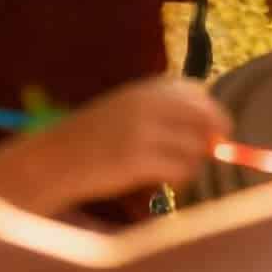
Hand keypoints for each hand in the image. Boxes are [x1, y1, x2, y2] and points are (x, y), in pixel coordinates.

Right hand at [39, 78, 226, 200]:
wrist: (56, 158)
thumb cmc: (96, 137)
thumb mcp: (131, 110)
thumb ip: (169, 114)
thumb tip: (216, 133)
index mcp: (150, 87)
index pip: (200, 94)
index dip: (212, 116)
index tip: (213, 134)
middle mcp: (150, 102)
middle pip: (207, 119)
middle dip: (211, 140)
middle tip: (201, 157)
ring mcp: (144, 130)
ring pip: (197, 147)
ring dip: (194, 163)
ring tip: (175, 173)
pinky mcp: (137, 160)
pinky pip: (181, 169)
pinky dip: (182, 180)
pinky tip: (166, 185)